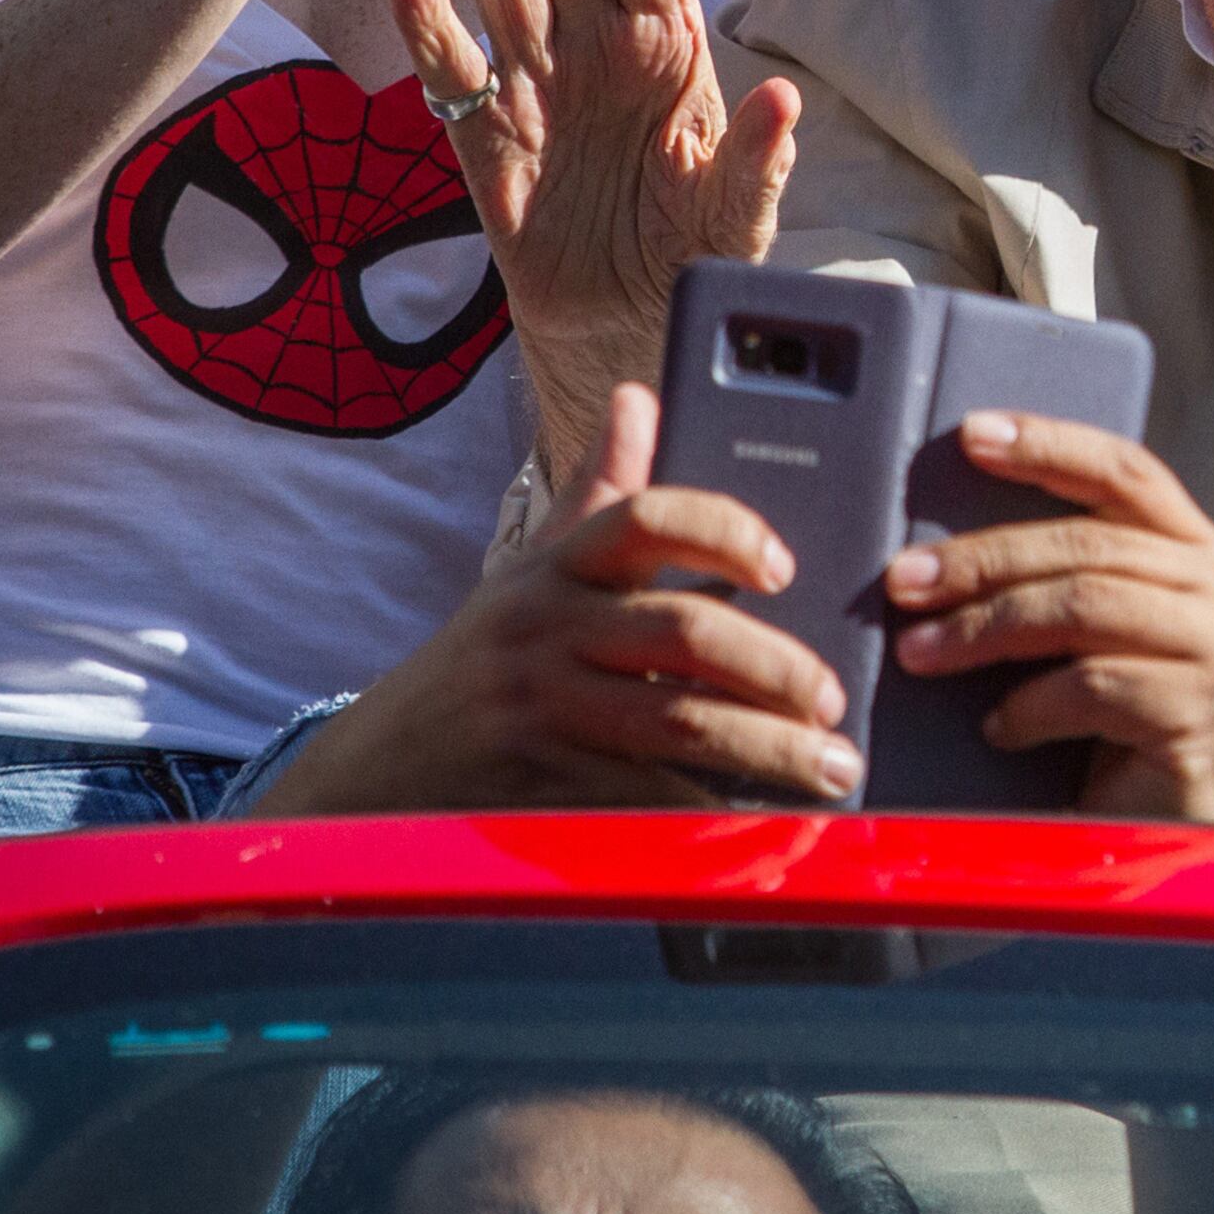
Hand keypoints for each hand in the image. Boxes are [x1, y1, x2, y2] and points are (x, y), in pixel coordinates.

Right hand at [250, 383, 860, 815]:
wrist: (379, 763)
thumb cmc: (487, 656)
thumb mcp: (533, 569)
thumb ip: (600, 491)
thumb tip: (641, 396)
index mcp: (556, 565)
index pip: (643, 518)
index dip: (722, 531)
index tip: (784, 566)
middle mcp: (545, 628)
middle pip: (683, 632)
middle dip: (776, 668)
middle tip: (834, 699)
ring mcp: (539, 707)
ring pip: (676, 721)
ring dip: (768, 748)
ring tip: (832, 767)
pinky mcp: (538, 782)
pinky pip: (642, 793)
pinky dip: (709, 809)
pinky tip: (763, 817)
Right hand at [392, 0, 798, 478]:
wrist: (628, 330)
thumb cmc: (693, 256)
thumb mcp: (739, 218)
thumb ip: (760, 162)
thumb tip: (785, 101)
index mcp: (670, 53)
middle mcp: (601, 52)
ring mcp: (540, 88)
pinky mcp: (488, 140)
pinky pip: (454, 76)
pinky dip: (431, 31)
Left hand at [885, 412, 1213, 823]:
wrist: (1175, 852)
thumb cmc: (1120, 742)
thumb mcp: (1095, 642)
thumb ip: (1066, 584)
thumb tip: (947, 545)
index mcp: (1202, 557)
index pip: (1128, 474)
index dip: (1050, 445)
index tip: (972, 434)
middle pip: (1088, 544)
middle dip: (982, 558)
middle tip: (903, 581)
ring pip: (1084, 605)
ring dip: (986, 628)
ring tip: (920, 653)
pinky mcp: (1211, 715)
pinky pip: (1096, 686)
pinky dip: (1031, 705)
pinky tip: (998, 730)